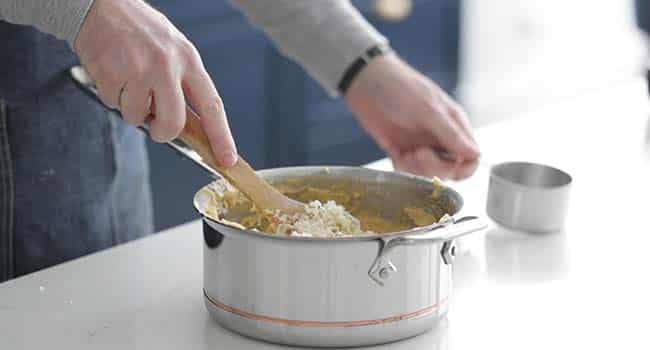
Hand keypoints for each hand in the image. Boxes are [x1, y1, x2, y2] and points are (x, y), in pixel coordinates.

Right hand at [75, 0, 236, 166]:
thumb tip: (188, 126)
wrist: (102, 5)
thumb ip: (182, 83)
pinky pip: (112, 104)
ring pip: (137, 117)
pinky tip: (112, 73)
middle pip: (173, 123)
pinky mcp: (111, 73)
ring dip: (131, 109)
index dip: (221, 136)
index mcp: (188, 60)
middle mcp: (167, 66)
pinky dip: (111, 95)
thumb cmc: (140, 30)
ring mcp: (139, 70)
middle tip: (155, 127)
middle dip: (163, 133)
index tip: (227, 159)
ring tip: (128, 81)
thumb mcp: (173, 49)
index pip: (211, 105)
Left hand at [345, 53, 479, 179]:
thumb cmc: (400, 88)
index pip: (471, 158)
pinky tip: (395, 153)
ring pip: (429, 174)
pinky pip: (408, 171)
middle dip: (435, 168)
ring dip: (417, 169)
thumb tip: (476, 154)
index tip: (445, 163)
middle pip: (451, 170)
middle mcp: (440, 138)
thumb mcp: (428, 110)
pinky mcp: (402, 151)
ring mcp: (421, 145)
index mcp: (455, 125)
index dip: (461, 167)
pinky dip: (403, 168)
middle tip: (417, 154)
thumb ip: (451, 134)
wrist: (365, 83)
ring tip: (405, 154)